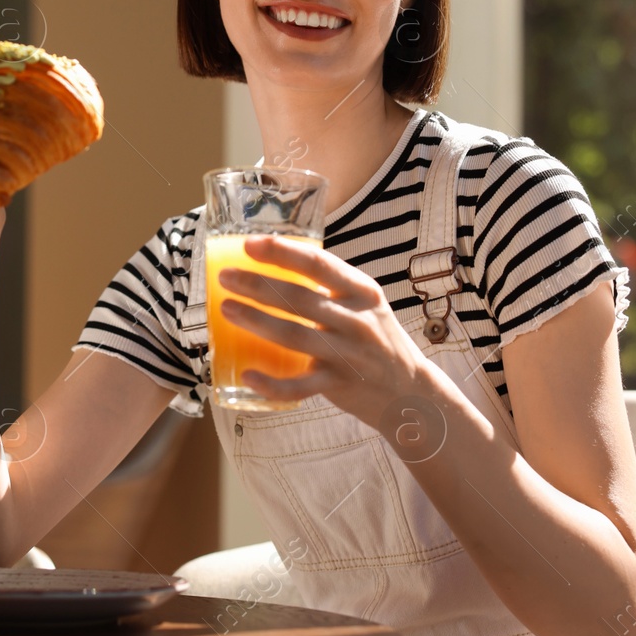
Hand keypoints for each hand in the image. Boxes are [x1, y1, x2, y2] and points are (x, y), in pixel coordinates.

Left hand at [216, 236, 437, 422]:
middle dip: (257, 286)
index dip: (282, 252)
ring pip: (294, 336)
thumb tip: (276, 266)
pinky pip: (300, 386)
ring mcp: (348, 354)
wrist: (410, 391)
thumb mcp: (365, 305)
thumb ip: (331, 288)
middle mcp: (357, 319)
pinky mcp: (339, 385)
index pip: (319, 264)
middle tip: (225, 278)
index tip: (249, 245)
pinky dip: (272, 383)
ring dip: (256, 321)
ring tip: (227, 309)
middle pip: (299, 298)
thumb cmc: (376, 340)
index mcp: (362, 291)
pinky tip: (247, 374)